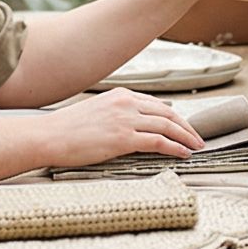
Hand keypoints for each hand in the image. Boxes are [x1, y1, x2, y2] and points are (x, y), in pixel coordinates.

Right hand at [36, 90, 208, 167]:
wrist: (49, 136)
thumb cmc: (68, 129)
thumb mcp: (97, 112)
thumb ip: (118, 115)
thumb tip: (135, 129)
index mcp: (121, 95)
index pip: (157, 104)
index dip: (175, 117)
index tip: (184, 126)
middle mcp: (126, 103)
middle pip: (168, 113)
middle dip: (186, 127)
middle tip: (198, 138)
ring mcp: (126, 120)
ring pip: (167, 126)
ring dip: (186, 138)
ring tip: (196, 147)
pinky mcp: (123, 138)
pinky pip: (158, 142)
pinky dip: (175, 148)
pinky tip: (183, 153)